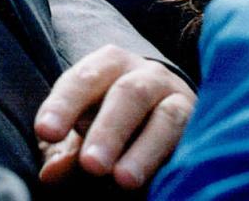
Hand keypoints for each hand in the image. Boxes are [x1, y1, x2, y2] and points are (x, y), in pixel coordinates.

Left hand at [35, 45, 194, 189]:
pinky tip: (163, 182)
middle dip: (108, 130)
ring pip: (166, 119)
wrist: (163, 115)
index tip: (47, 131)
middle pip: (128, 94)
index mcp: (108, 65)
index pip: (83, 79)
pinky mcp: (202, 126)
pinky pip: (194, 140)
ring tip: (124, 181)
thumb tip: (51, 174)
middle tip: (91, 165)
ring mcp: (178, 98)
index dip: (64, 104)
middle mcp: (146, 75)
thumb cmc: (107, 124)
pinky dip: (177, 159)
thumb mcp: (82, 135)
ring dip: (145, 151)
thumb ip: (65, 153)